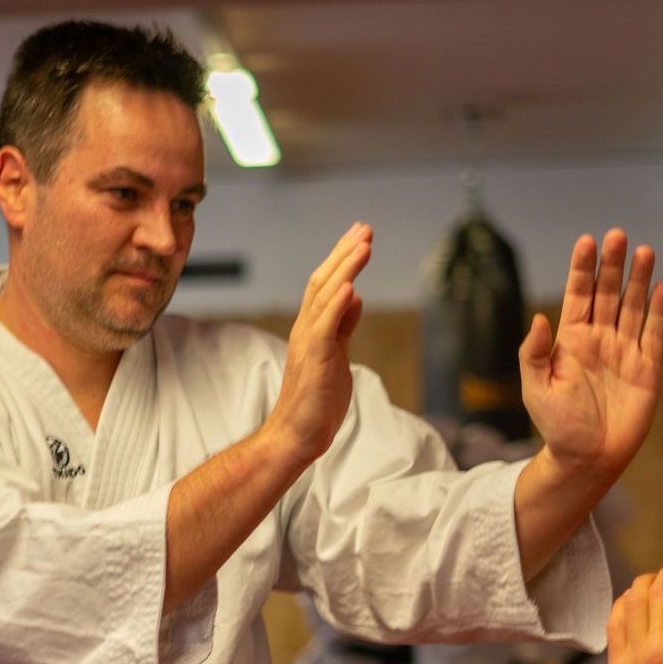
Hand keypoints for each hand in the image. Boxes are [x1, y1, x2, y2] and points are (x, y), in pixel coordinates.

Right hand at [266, 223, 371, 465]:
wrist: (297, 435)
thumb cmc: (316, 401)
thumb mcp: (337, 355)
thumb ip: (343, 325)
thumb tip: (354, 298)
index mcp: (312, 328)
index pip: (326, 284)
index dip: (343, 258)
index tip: (360, 236)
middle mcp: (306, 329)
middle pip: (324, 281)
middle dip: (345, 253)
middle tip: (365, 228)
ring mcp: (308, 343)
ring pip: (324, 296)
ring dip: (345, 269)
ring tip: (363, 245)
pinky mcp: (314, 360)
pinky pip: (325, 326)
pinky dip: (336, 304)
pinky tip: (349, 286)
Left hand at [521, 230, 662, 480]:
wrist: (587, 459)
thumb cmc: (556, 426)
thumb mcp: (535, 388)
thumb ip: (534, 353)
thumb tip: (539, 318)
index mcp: (570, 341)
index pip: (578, 296)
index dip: (582, 269)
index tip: (587, 241)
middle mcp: (599, 341)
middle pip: (608, 294)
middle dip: (612, 265)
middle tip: (617, 235)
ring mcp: (624, 352)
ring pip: (633, 307)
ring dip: (638, 279)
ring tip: (644, 251)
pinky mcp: (647, 369)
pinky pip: (654, 333)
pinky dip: (659, 310)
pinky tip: (661, 286)